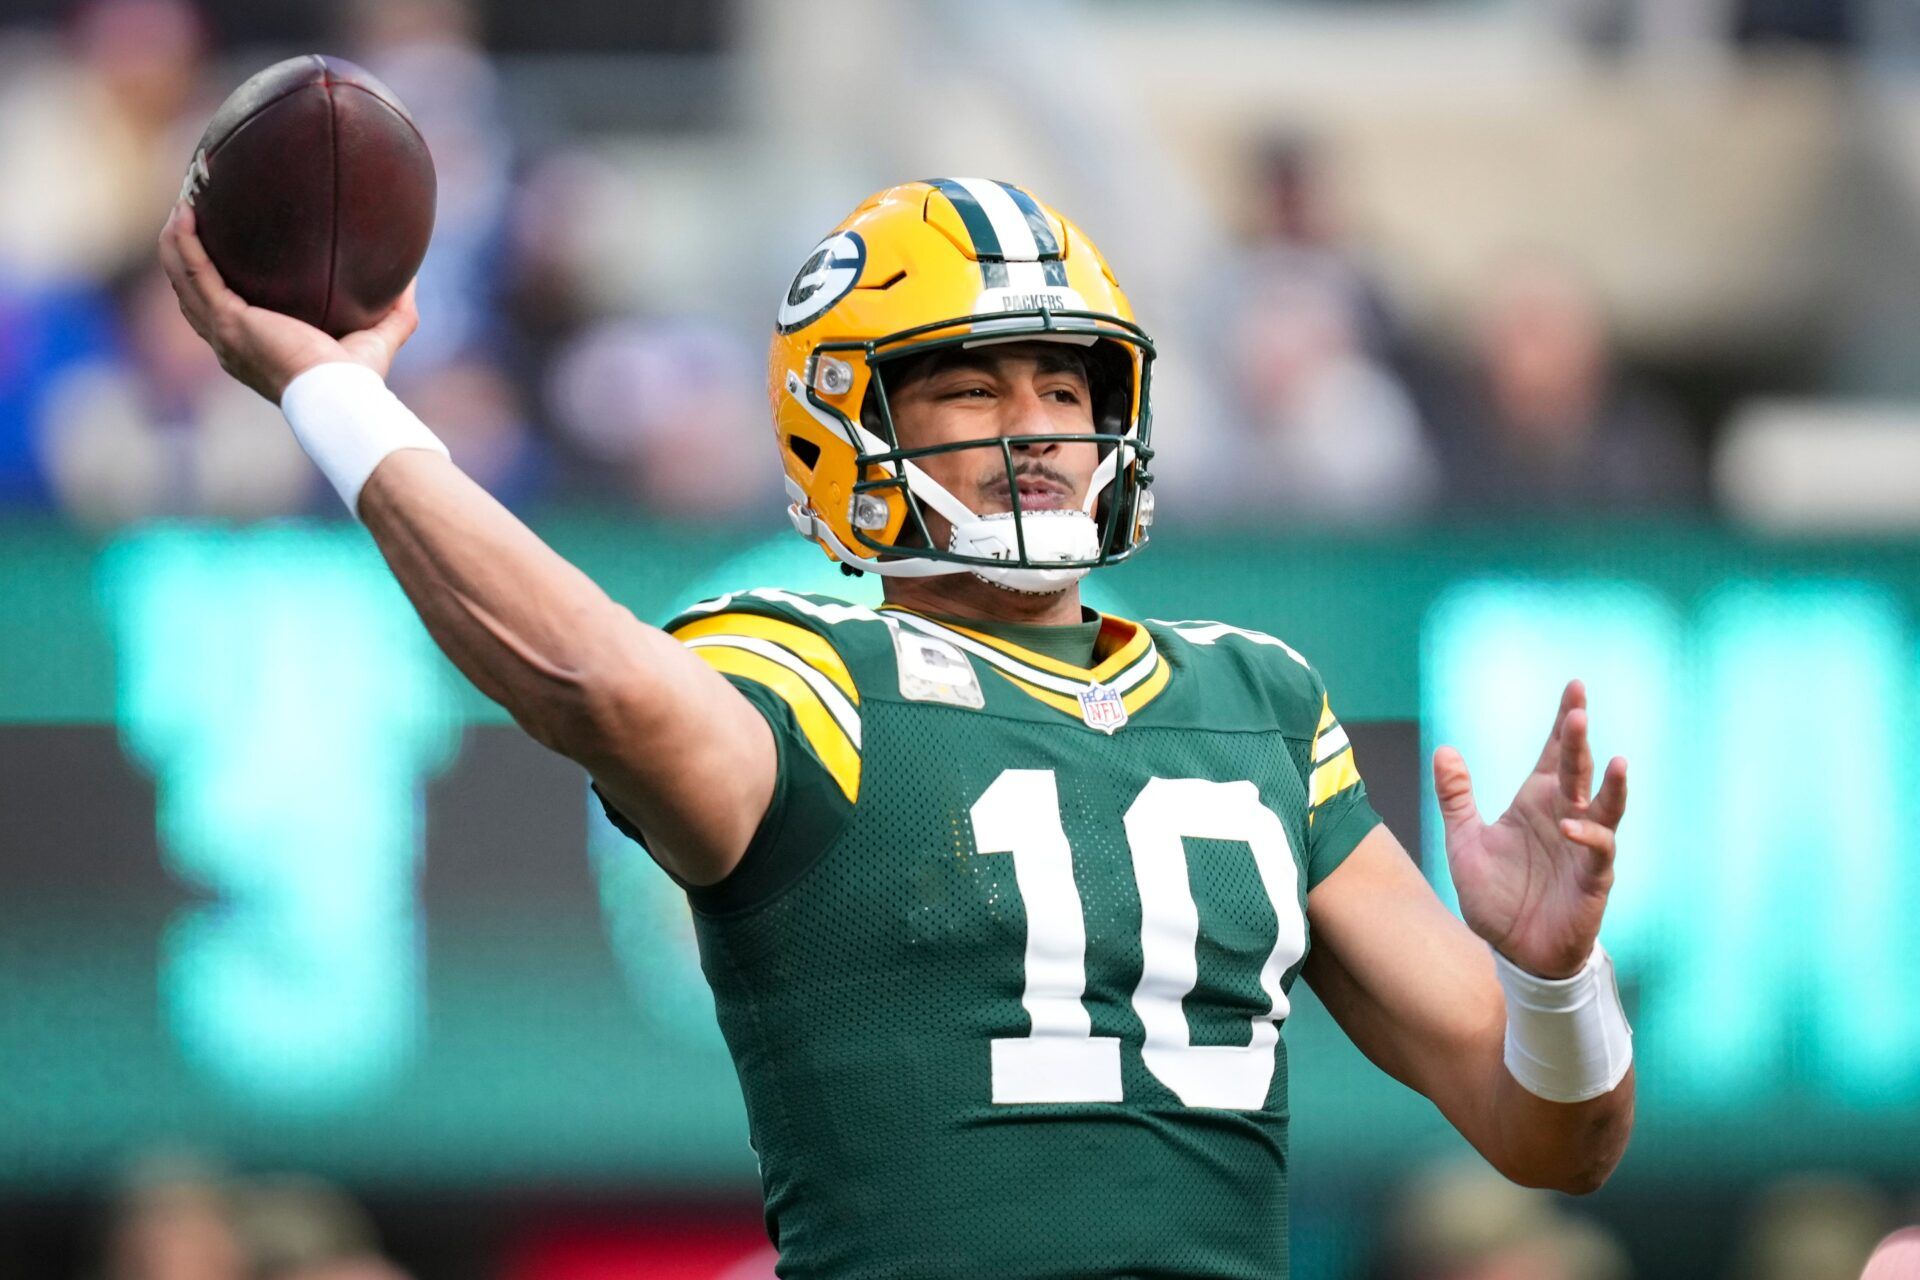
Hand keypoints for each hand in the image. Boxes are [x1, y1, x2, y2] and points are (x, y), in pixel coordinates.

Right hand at [157, 201, 417, 403]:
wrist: (341, 397)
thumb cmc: (357, 381)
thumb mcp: (377, 340)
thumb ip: (394, 311)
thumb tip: (412, 277)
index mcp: (252, 349)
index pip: (218, 311)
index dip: (210, 279)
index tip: (215, 244)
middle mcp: (229, 343)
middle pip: (190, 291)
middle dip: (184, 250)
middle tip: (192, 209)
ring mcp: (223, 332)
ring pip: (183, 278)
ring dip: (176, 239)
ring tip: (185, 200)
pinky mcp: (227, 320)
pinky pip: (195, 272)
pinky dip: (186, 242)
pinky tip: (185, 213)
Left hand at [1433, 680, 1627, 978]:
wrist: (1514, 951)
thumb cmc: (1496, 896)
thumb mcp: (1465, 841)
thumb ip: (1456, 797)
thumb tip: (1444, 749)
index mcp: (1537, 802)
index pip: (1554, 753)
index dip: (1564, 721)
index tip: (1574, 687)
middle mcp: (1564, 816)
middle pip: (1577, 769)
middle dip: (1579, 739)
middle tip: (1579, 708)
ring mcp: (1583, 846)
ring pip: (1604, 806)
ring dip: (1608, 783)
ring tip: (1612, 757)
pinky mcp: (1593, 879)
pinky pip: (1598, 850)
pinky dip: (1587, 835)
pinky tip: (1569, 824)